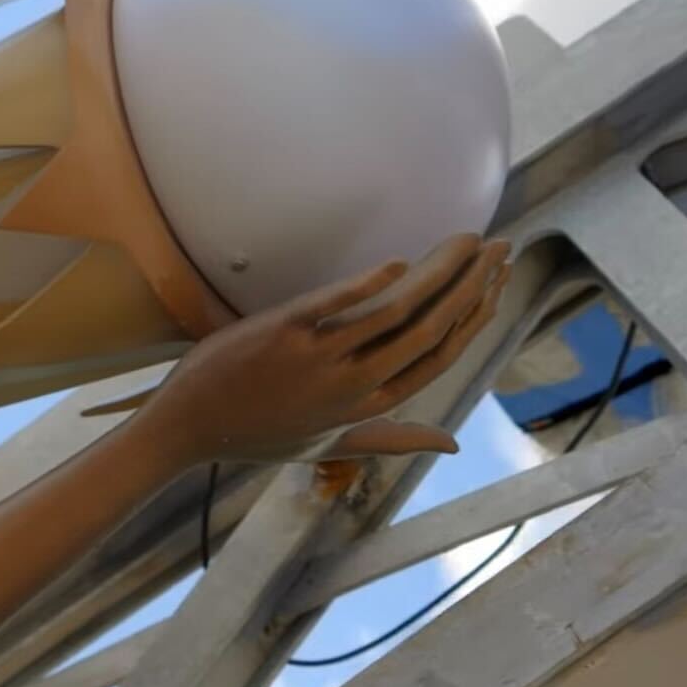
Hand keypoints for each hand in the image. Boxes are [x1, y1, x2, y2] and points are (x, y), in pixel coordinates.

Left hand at [136, 233, 511, 465]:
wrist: (187, 427)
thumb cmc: (257, 435)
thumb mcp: (330, 446)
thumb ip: (392, 438)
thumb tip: (451, 443)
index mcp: (366, 406)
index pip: (438, 358)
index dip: (475, 320)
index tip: (498, 285)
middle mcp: (350, 384)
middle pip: (428, 330)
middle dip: (472, 285)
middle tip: (499, 247)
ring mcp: (316, 358)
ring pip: (393, 313)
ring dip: (437, 274)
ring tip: (466, 241)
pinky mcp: (280, 332)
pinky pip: (331, 306)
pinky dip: (366, 285)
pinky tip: (398, 263)